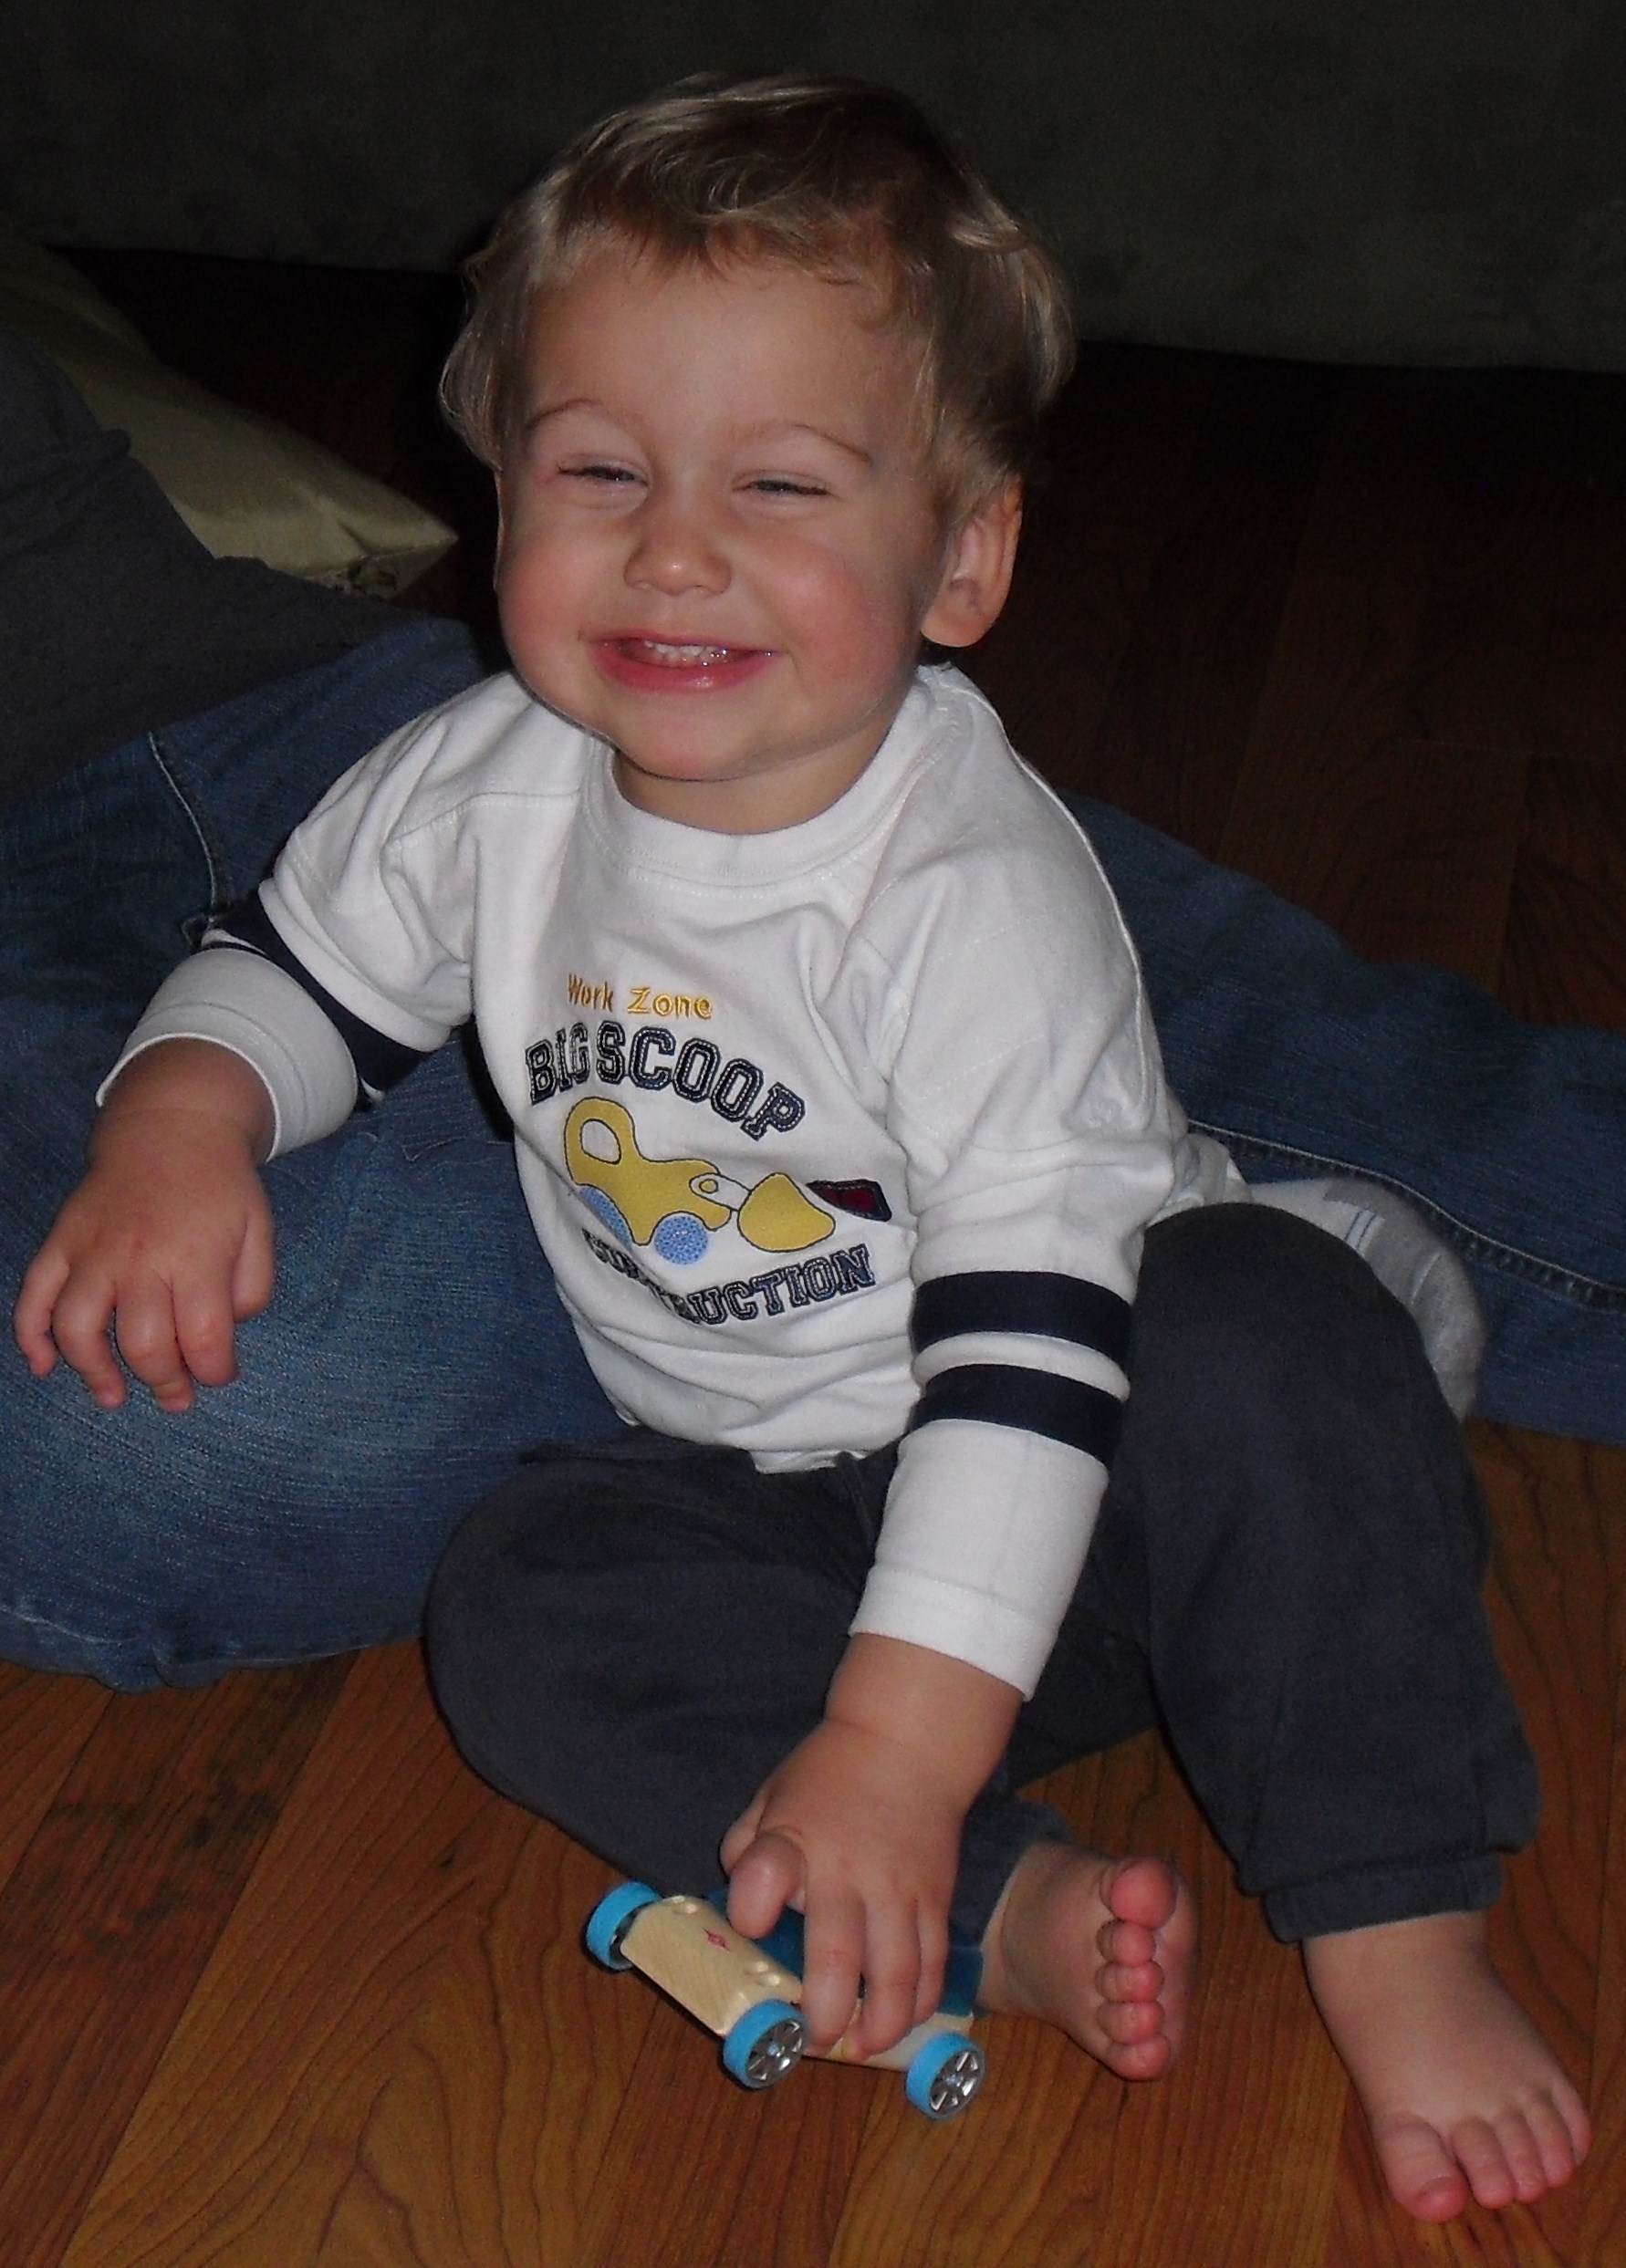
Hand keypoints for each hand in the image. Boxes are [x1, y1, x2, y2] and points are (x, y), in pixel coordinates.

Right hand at [13, 1041, 274, 1412]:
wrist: (172, 1126)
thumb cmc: (221, 1186)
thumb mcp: (259, 1230)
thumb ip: (253, 1288)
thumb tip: (226, 1332)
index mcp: (197, 1257)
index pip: (205, 1338)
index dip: (215, 1372)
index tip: (220, 1375)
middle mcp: (140, 1258)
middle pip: (144, 1343)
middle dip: (163, 1382)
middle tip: (176, 1395)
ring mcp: (94, 1250)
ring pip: (77, 1327)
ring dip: (92, 1371)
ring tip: (113, 1395)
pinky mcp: (62, 1241)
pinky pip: (34, 1295)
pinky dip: (31, 1335)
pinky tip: (43, 1366)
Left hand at [721, 1633, 1023, 2060]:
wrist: (908, 1742)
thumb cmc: (828, 1775)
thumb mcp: (771, 1797)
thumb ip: (745, 1850)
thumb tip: (734, 1915)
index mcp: (793, 1841)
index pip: (764, 1875)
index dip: (752, 1910)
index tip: (751, 1930)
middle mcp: (847, 1872)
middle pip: (837, 1959)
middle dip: (824, 2017)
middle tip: (812, 2040)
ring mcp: (898, 1891)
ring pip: (898, 1978)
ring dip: (878, 2027)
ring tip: (860, 2046)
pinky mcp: (936, 1900)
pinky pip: (933, 1965)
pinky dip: (920, 2005)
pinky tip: (902, 2022)